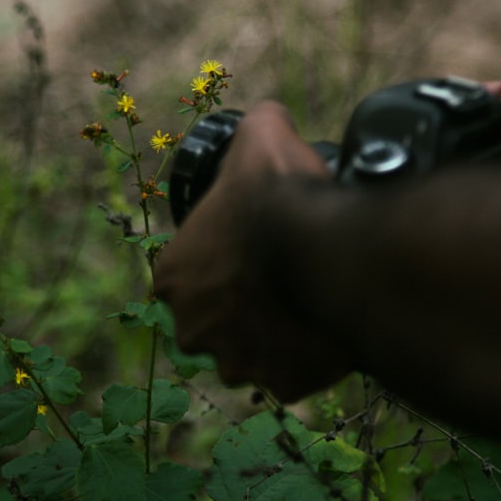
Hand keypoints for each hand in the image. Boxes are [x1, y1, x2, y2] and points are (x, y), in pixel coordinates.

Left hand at [154, 102, 351, 401]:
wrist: (326, 245)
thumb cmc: (280, 193)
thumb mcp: (261, 138)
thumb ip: (256, 126)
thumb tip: (268, 116)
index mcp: (173, 276)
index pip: (189, 273)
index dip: (222, 260)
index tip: (252, 248)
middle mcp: (193, 327)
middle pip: (216, 320)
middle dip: (242, 306)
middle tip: (280, 281)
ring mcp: (238, 362)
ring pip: (252, 354)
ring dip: (272, 337)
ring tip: (306, 308)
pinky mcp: (282, 384)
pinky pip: (293, 376)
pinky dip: (307, 360)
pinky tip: (325, 332)